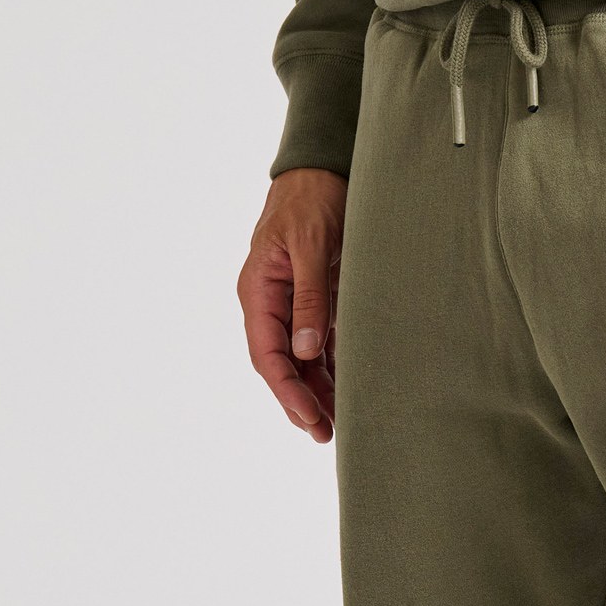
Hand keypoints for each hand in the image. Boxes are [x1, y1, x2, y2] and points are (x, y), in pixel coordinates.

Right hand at [238, 168, 347, 441]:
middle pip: (282, 364)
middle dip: (301, 401)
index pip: (266, 354)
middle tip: (325, 435)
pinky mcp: (315, 301)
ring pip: (301, 359)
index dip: (287, 390)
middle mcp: (271, 303)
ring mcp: (293, 304)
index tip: (309, 418)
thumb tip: (304, 351)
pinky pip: (320, 344)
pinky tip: (347, 391)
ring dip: (317, 391)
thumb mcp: (312, 248)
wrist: (322, 169)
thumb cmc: (312, 201)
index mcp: (259, 291)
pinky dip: (331, 369)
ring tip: (337, 424)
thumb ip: (309, 300)